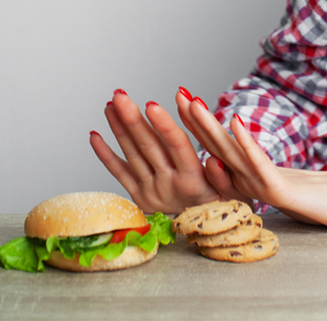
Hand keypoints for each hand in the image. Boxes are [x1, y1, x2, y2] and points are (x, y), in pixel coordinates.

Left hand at [90, 88, 244, 213]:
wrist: (208, 230)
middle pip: (149, 147)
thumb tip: (214, 160)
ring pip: (132, 156)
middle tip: (119, 96)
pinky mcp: (140, 198)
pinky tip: (95, 136)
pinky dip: (106, 155)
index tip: (151, 105)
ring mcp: (152, 191)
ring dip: (119, 128)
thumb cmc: (221, 202)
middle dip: (132, 118)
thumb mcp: (231, 189)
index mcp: (193, 179)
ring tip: (110, 105)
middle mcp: (169, 185)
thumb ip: (221, 174)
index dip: (164, 125)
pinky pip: (120, 174)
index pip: (178, 147)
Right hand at [180, 96, 326, 228]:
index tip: (183, 98)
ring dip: (210, 128)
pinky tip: (234, 120)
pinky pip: (259, 164)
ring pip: (229, 154)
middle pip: (215, 147)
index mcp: (246, 177)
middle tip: (175, 94)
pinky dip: (245, 141)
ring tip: (193, 104)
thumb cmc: (314, 192)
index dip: (199, 124)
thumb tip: (240, 146)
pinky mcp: (279, 192)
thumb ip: (257, 163)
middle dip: (195, 121)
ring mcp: (261, 188)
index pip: (217, 146)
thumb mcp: (279, 175)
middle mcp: (248, 182)